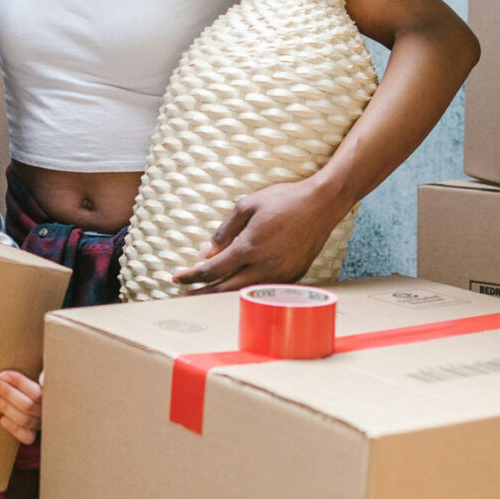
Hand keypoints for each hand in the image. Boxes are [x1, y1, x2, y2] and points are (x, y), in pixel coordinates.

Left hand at [0, 370, 41, 443]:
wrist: (38, 399)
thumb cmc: (32, 383)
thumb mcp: (42, 371)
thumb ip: (44, 372)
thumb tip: (42, 378)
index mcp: (51, 394)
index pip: (36, 389)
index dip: (18, 382)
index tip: (1, 375)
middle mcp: (47, 411)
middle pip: (28, 404)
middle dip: (7, 393)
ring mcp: (40, 424)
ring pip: (24, 419)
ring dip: (5, 407)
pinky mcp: (33, 435)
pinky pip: (26, 436)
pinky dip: (14, 428)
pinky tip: (1, 419)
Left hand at [172, 179, 346, 292]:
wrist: (322, 204)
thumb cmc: (285, 200)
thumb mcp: (248, 206)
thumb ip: (224, 231)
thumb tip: (205, 253)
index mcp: (249, 248)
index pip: (212, 270)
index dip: (191, 276)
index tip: (176, 278)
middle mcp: (264, 267)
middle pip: (224, 289)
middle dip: (201, 294)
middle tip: (183, 298)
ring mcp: (280, 275)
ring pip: (244, 293)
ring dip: (222, 296)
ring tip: (205, 297)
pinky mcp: (293, 277)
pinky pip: (263, 289)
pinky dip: (245, 292)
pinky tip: (235, 289)